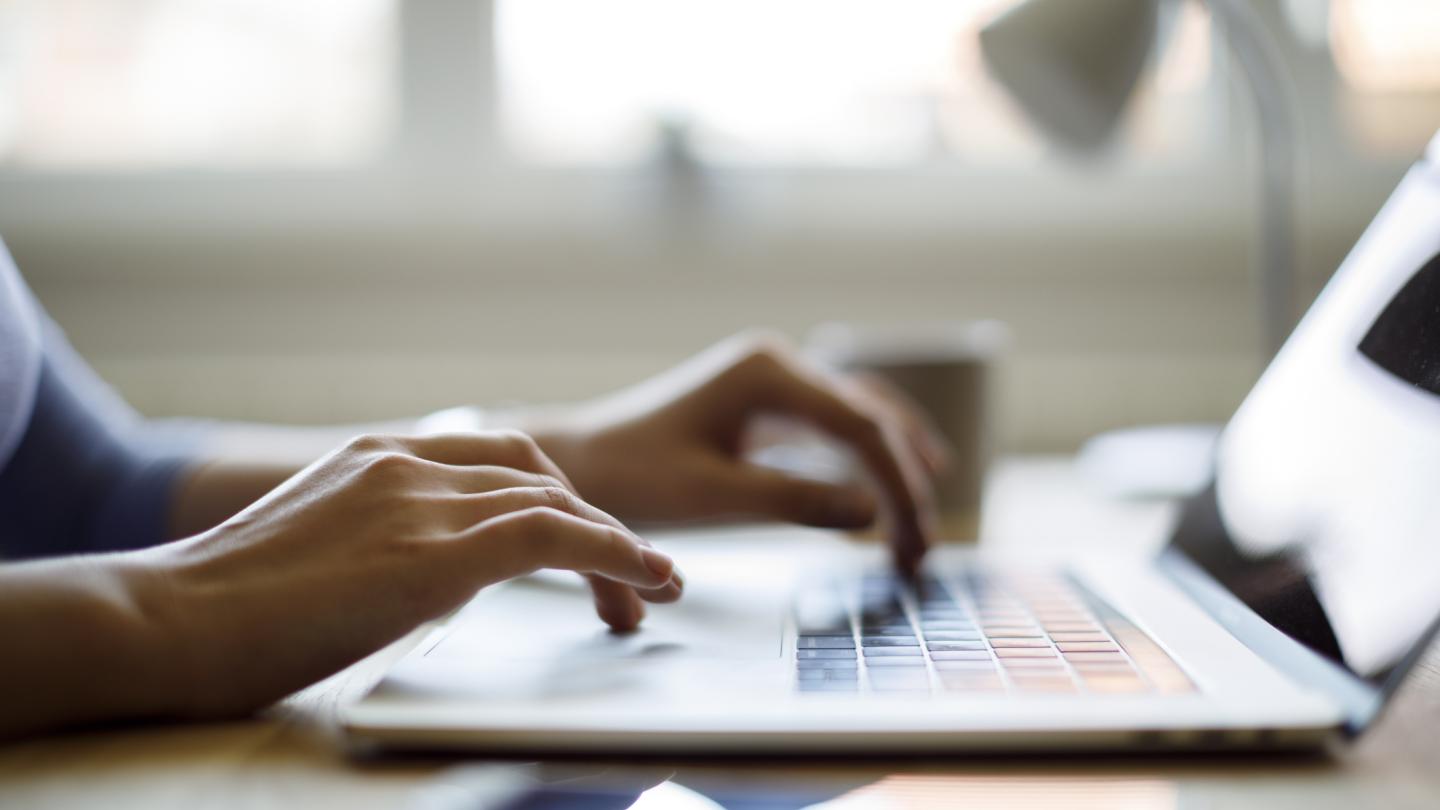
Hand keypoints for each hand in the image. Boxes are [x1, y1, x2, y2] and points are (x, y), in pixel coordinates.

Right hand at [130, 431, 678, 718]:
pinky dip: (614, 553)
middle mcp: (404, 463)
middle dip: (593, 522)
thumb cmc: (221, 612)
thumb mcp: (315, 554)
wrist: (162, 623)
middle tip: (630, 581)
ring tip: (652, 592)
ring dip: (618, 547)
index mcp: (376, 457)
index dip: (556, 499)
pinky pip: (553, 537)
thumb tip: (429, 576)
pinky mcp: (431, 554)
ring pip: (556, 502)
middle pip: (536, 473)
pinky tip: (647, 578)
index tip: (585, 545)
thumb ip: (380, 544)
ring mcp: (417, 501)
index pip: (496, 459)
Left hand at [528, 332, 944, 573]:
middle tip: (924, 549)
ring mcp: (774, 380)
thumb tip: (873, 515)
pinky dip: (869, 459)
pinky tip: (892, 492)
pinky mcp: (767, 403)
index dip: (899, 487)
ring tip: (925, 522)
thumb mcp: (712, 496)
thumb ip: (793, 501)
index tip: (914, 544)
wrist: (580, 461)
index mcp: (766, 372)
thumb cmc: (632, 475)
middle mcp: (778, 363)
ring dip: (897, 467)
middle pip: (871, 417)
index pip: (861, 428)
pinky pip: (837, 425)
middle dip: (906, 482)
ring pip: (862, 416)